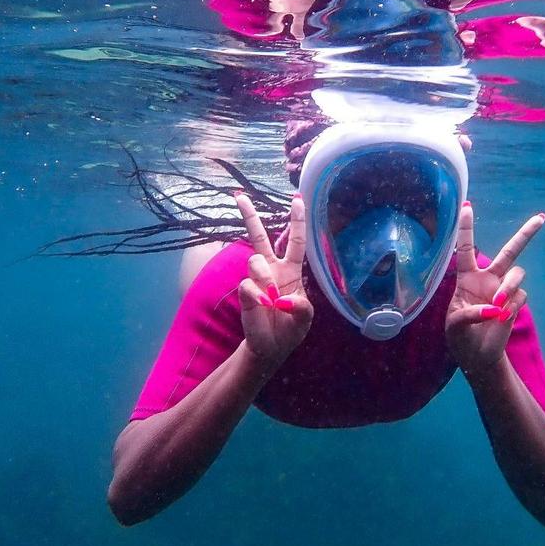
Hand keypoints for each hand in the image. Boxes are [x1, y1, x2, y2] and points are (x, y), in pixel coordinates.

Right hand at [235, 192, 313, 368]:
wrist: (270, 348)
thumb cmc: (290, 329)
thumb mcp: (305, 319)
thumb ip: (301, 307)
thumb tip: (281, 298)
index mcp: (291, 271)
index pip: (295, 241)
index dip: (296, 221)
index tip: (296, 199)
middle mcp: (272, 270)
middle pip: (260, 238)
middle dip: (250, 216)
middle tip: (239, 196)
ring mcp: (256, 280)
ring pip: (255, 262)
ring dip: (264, 278)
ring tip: (272, 300)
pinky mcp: (245, 293)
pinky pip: (247, 286)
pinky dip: (257, 297)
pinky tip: (264, 306)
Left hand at [446, 201, 544, 376]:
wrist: (477, 356)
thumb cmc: (461, 337)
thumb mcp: (455, 326)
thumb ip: (470, 314)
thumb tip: (493, 309)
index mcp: (467, 278)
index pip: (465, 249)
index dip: (466, 228)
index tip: (467, 206)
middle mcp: (488, 279)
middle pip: (510, 251)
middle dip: (526, 234)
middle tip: (541, 218)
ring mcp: (504, 290)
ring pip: (517, 274)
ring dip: (509, 286)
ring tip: (498, 304)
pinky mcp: (515, 303)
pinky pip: (521, 296)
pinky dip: (512, 305)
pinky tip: (501, 317)